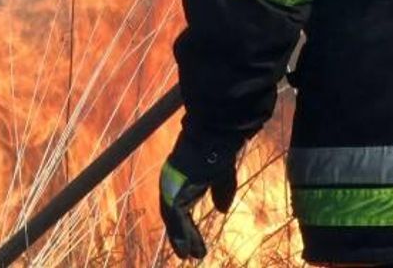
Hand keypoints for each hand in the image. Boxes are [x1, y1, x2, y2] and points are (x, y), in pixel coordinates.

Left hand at [159, 136, 238, 259]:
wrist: (213, 137)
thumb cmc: (218, 151)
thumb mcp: (223, 176)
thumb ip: (222, 192)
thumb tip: (221, 210)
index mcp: (182, 180)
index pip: (181, 208)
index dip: (186, 226)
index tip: (194, 243)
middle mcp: (171, 184)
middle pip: (174, 216)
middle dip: (184, 235)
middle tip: (191, 254)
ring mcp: (169, 188)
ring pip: (173, 220)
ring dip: (181, 240)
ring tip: (188, 256)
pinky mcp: (172, 192)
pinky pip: (174, 220)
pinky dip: (179, 236)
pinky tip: (184, 251)